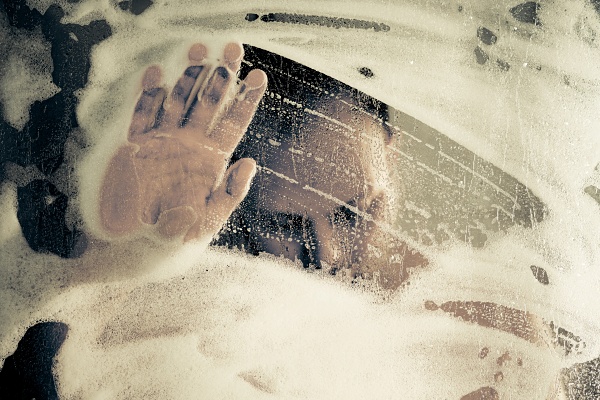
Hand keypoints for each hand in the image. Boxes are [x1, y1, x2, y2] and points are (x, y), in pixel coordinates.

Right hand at [100, 42, 266, 240]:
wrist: (136, 245)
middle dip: (220, 76)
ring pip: (177, 102)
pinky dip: (148, 94)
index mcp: (211, 159)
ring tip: (198, 51)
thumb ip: (230, 192)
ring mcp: (163, 143)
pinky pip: (143, 115)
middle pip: (209, 103)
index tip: (259, 76)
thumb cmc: (178, 236)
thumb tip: (250, 163)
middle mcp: (189, 145)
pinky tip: (157, 73)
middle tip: (230, 49)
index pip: (233, 123)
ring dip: (188, 77)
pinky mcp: (136, 146)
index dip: (247, 99)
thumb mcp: (210, 218)